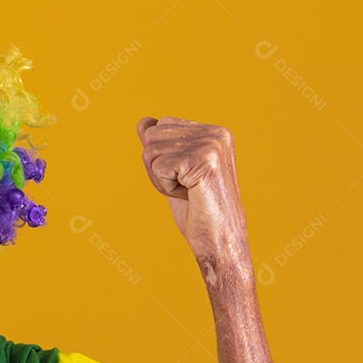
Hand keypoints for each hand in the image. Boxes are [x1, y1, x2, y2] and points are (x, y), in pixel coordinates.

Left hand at [136, 117, 248, 264]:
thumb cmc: (198, 209)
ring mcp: (212, 145)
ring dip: (161, 180)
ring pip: (151, 152)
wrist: (219, 239)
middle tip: (185, 187)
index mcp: (214, 131)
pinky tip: (189, 195)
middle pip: (152, 137)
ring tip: (188, 192)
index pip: (160, 126)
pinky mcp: (204, 161)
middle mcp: (216, 133)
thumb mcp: (175, 170)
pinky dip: (165, 188)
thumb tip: (143, 122)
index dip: (160, 157)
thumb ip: (161, 144)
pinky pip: (158, 168)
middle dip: (157, 168)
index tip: (185, 177)